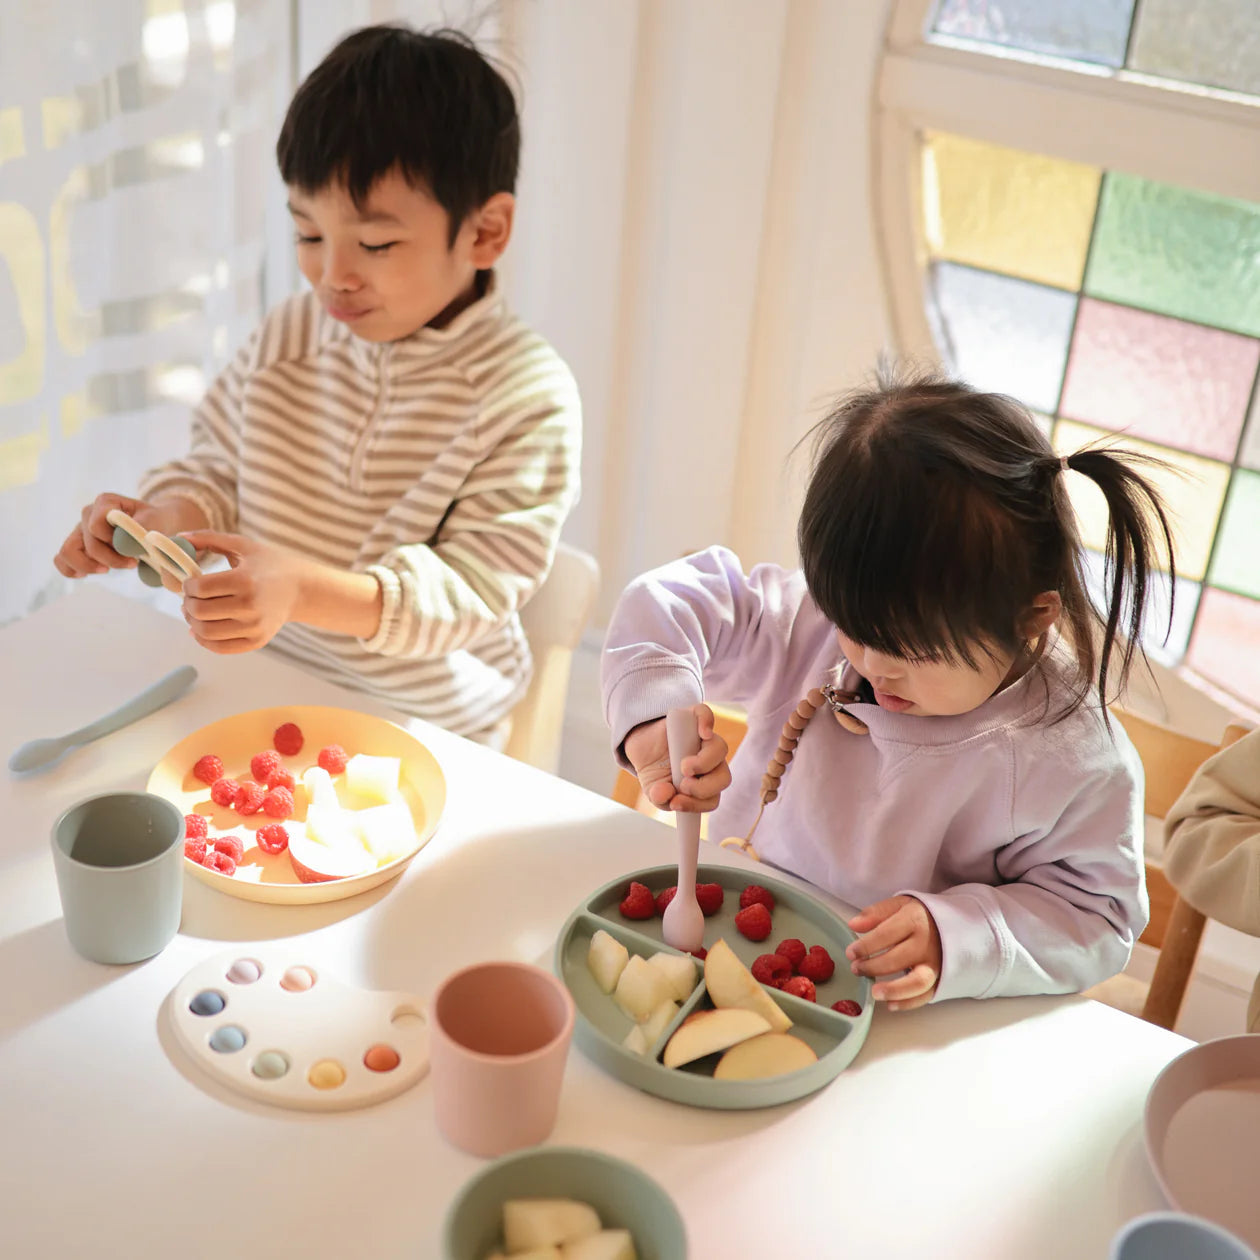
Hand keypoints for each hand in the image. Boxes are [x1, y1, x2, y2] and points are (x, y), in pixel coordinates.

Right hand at [53, 492, 187, 578]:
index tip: (133, 550)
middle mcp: (88, 513)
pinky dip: (71, 570)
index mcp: (106, 502)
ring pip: (67, 552)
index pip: (96, 526)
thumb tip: (126, 543)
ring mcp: (80, 529)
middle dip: (111, 559)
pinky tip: (87, 574)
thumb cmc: (155, 520)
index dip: (113, 542)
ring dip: (89, 566)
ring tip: (107, 569)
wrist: (154, 523)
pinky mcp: (77, 544)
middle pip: (88, 543)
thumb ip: (143, 527)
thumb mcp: (156, 519)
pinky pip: (61, 559)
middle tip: (132, 563)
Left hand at [179, 531, 303, 653]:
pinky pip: (220, 647)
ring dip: (192, 622)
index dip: (187, 585)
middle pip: (199, 611)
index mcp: (245, 580)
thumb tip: (179, 537)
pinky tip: (201, 629)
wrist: (302, 589)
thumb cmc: (270, 565)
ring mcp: (254, 627)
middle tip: (189, 598)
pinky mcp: (257, 641)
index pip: (199, 588)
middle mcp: (250, 606)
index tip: (190, 582)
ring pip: (205, 632)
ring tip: (194, 613)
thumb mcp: (244, 546)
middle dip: (187, 604)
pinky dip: (204, 640)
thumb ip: (209, 538)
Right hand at [623, 703, 731, 812]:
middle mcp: (710, 763)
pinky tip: (702, 733)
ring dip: (703, 763)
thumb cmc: (655, 770)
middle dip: (704, 787)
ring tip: (683, 767)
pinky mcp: (694, 717)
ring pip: (719, 749)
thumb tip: (665, 794)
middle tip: (682, 785)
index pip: (712, 799)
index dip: (698, 804)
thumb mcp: (653, 790)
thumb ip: (661, 797)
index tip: (676, 803)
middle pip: (724, 777)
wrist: (642, 747)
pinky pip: (706, 715)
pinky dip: (706, 723)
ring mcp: (704, 739)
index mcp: (705, 784)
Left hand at [845, 895, 941, 1010]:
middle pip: (898, 959)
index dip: (866, 946)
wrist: (953, 923)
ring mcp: (936, 963)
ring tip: (874, 992)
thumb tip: (854, 924)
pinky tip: (890, 1004)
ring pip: (917, 982)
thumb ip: (876, 913)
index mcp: (915, 920)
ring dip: (894, 990)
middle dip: (873, 967)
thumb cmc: (919, 915)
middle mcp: (927, 943)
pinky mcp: (940, 979)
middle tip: (856, 969)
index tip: (850, 953)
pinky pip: (926, 995)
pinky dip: (908, 1003)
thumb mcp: (898, 905)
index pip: (886, 934)